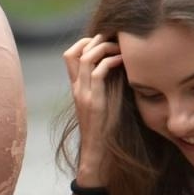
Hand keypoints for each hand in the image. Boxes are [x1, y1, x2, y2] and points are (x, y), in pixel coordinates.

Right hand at [61, 33, 122, 184]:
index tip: (107, 41)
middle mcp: (76, 88)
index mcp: (77, 87)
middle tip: (117, 40)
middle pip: (74, 51)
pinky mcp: (94, 102)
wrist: (97, 154)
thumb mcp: (104, 101)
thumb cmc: (105, 128)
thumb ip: (106, 84)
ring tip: (121, 49)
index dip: (86, 42)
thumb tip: (122, 65)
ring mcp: (83, 95)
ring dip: (105, 48)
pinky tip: (123, 62)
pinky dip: (111, 61)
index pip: (69, 54)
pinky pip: (98, 72)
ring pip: (85, 58)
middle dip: (96, 40)